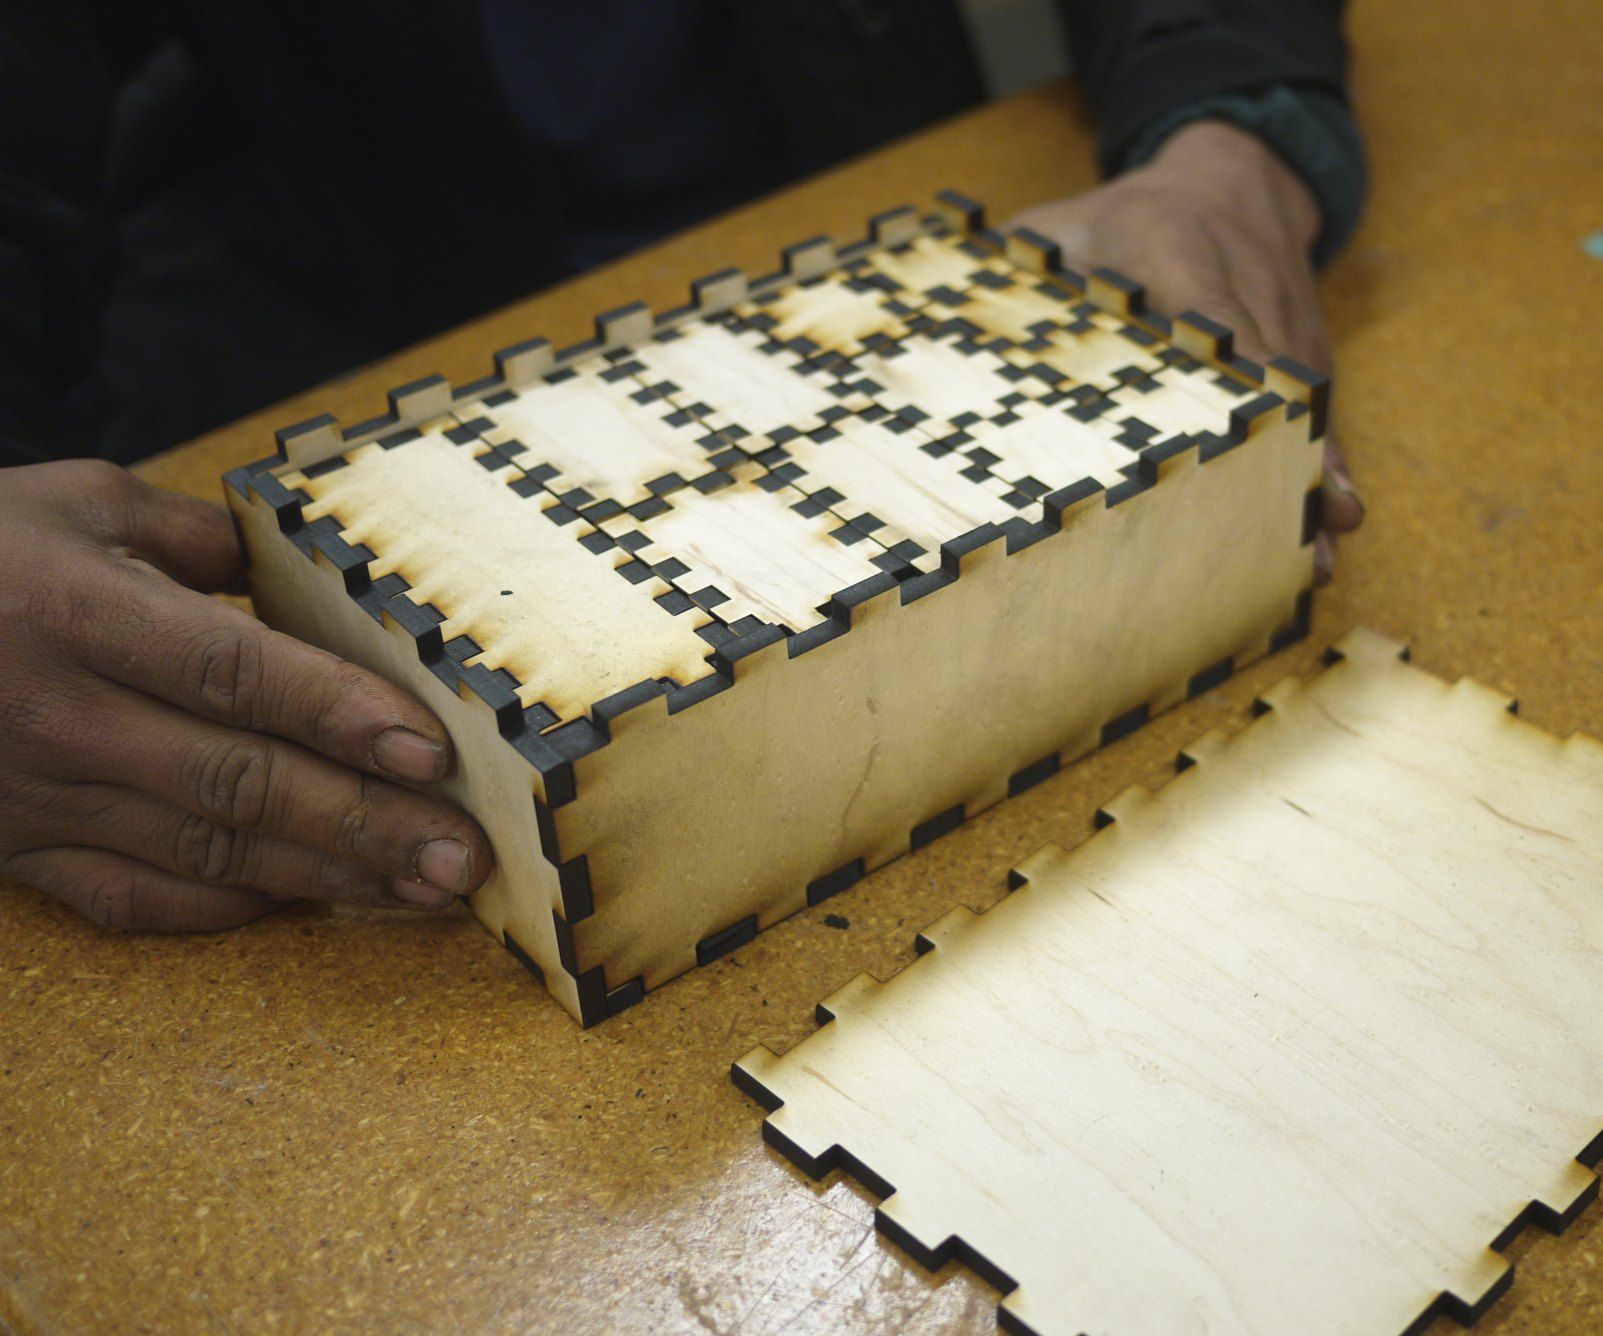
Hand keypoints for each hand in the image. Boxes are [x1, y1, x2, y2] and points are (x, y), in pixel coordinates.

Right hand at [0, 460, 493, 930]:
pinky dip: (223, 907)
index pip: (230, 671)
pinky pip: (130, 898)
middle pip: (235, 781)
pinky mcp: (13, 851)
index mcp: (72, 611)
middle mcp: (53, 714)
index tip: (428, 748)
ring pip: (202, 852)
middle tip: (462, 854)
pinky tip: (305, 902)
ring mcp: (31, 796)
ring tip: (419, 889)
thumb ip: (193, 535)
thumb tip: (310, 566)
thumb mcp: (67, 503)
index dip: (335, 712)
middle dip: (362, 823)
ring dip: (323, 877)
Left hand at [1012, 119, 1362, 576]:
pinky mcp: (1303, 351)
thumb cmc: (1123, 215)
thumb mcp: (1061, 225)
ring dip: (1316, 477)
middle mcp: (1246, 291)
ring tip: (1319, 554)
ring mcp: (1284, 324)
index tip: (1247, 434)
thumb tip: (935, 323)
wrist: (1231, 175)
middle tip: (1310, 526)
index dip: (1233, 379)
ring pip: (1309, 405)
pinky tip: (1327, 521)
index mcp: (1177, 252)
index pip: (1209, 318)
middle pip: (1278, 380)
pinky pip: (1318, 412)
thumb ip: (1013, 276)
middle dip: (1296, 453)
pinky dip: (1322, 465)